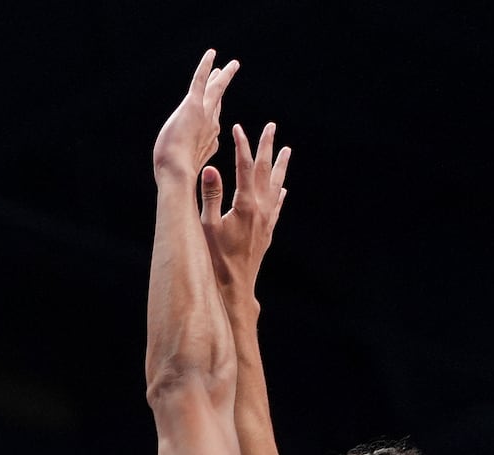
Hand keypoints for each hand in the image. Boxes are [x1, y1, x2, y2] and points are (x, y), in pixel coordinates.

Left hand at [152, 50, 238, 182]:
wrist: (176, 172)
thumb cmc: (175, 175)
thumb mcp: (186, 166)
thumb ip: (195, 157)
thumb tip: (206, 151)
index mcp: (208, 141)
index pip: (213, 121)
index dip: (215, 110)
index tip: (218, 103)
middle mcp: (210, 125)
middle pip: (217, 102)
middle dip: (221, 88)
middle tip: (227, 74)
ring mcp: (204, 114)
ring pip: (214, 89)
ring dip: (221, 76)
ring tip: (230, 66)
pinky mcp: (193, 105)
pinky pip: (201, 80)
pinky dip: (206, 66)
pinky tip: (211, 54)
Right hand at [201, 123, 289, 295]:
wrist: (234, 287)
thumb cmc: (215, 259)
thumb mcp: (207, 226)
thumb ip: (210, 195)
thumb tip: (210, 167)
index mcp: (245, 205)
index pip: (244, 167)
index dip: (241, 145)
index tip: (238, 128)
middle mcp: (261, 209)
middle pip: (265, 171)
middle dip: (267, 146)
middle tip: (271, 127)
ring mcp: (267, 220)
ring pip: (276, 186)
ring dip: (280, 166)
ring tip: (286, 150)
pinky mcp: (267, 232)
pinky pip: (277, 206)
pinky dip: (279, 193)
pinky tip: (282, 188)